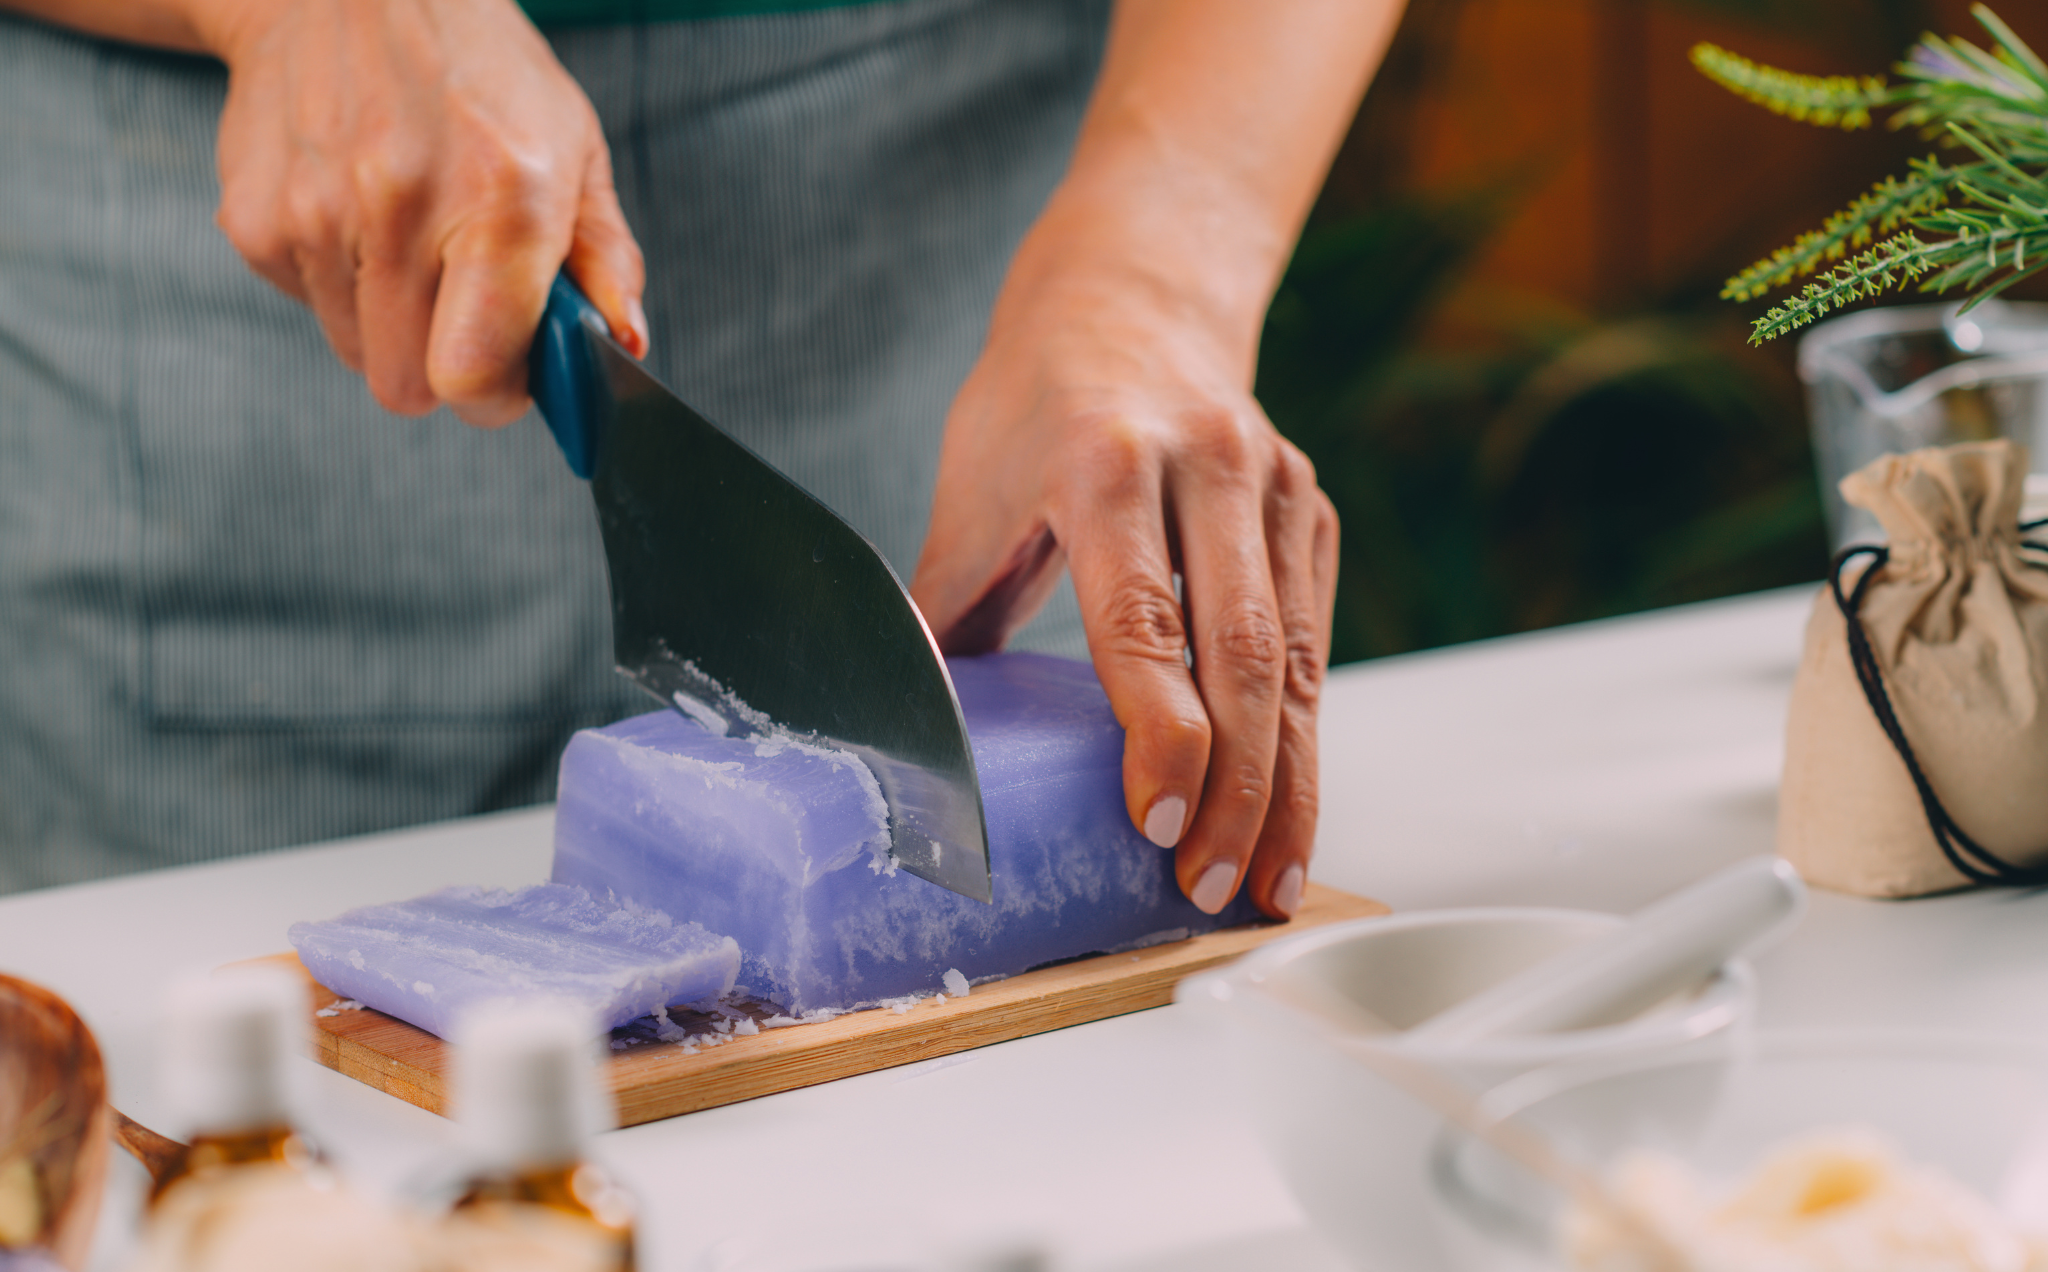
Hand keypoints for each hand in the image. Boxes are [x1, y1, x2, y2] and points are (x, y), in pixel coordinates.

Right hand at [202, 0, 645, 423]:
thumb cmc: (477, 68)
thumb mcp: (574, 145)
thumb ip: (605, 257)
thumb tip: (626, 343)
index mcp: (503, 196)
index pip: (473, 373)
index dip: (494, 396)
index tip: (509, 375)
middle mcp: (402, 205)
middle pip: (408, 385)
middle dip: (443, 366)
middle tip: (463, 308)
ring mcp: (316, 213)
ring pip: (357, 352)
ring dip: (390, 322)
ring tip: (410, 238)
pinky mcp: (253, 218)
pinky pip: (308, 307)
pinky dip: (338, 282)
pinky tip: (358, 212)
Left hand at [911, 254, 1337, 919]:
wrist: (1133, 300)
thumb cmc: (1034, 404)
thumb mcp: (972, 490)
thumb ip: (943, 609)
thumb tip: (897, 728)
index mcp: (1108, 461)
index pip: (1144, 617)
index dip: (1158, 731)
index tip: (1159, 824)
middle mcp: (1211, 467)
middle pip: (1242, 654)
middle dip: (1239, 788)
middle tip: (1214, 889)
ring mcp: (1276, 487)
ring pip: (1296, 661)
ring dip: (1290, 784)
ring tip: (1271, 884)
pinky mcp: (1311, 514)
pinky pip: (1314, 643)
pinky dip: (1304, 737)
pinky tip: (1291, 810)